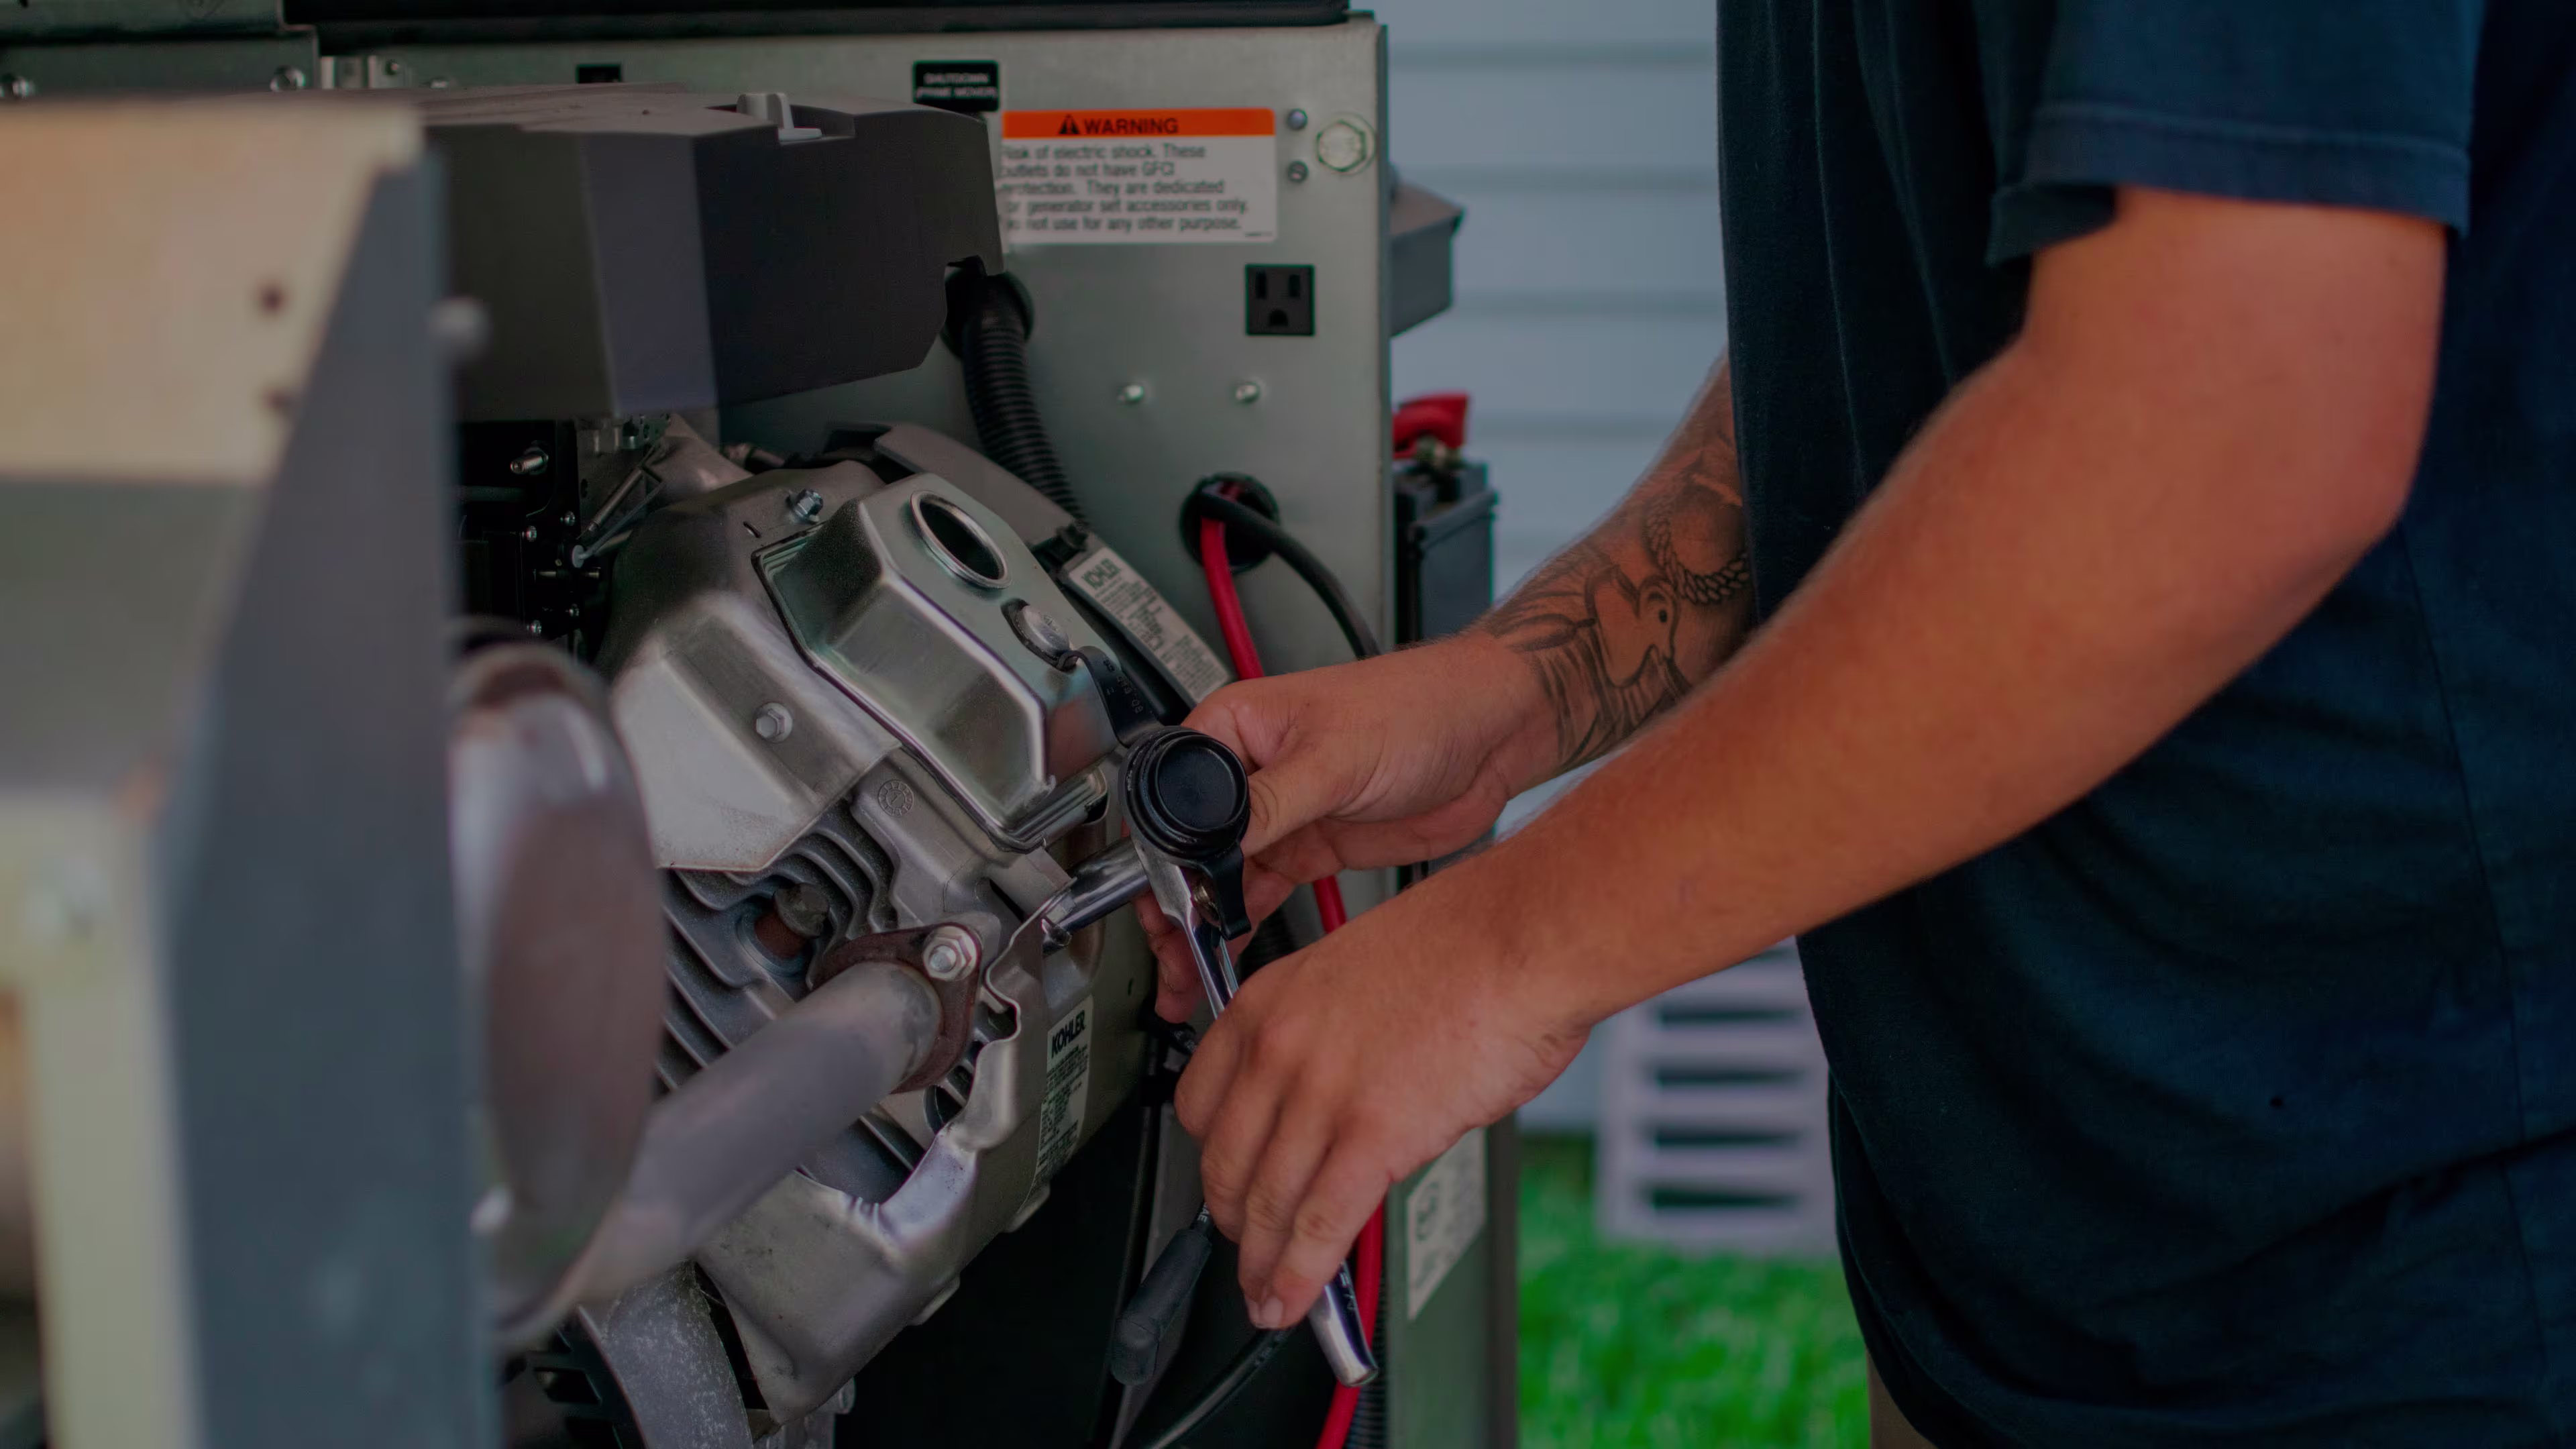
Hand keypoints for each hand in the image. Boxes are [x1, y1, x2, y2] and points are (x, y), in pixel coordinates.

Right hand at [1138, 634, 1547, 1020]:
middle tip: (1172, 956)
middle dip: (1172, 907)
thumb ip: (1269, 802)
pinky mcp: (1309, 846)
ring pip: (1218, 880)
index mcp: (1234, 728)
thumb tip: (1213, 840)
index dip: (1161, 857)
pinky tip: (1224, 957)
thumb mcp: (1336, 756)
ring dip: (1201, 928)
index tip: (1164, 905)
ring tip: (1186, 977)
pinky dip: (1239, 927)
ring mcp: (1279, 814)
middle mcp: (1249, 772)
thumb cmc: (1419, 705)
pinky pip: (1258, 894)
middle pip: (1187, 848)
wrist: (1492, 732)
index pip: (1171, 798)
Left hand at [1175, 869, 1584, 1327]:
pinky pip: (1318, 1224)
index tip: (1225, 1181)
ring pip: (1266, 1203)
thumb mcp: (1357, 977)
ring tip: (1265, 1295)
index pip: (1200, 1104)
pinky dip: (1298, 1275)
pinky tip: (1291, 1299)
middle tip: (1246, 1245)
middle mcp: (1279, 1047)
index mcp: (1269, 1002)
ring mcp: (1320, 1093)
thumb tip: (1331, 1099)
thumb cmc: (1467, 946)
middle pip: (1224, 1163)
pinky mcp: (1371, 1135)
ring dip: (1261, 1263)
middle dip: (1232, 1221)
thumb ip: (1328, 1040)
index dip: (1211, 1159)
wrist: (1522, 937)